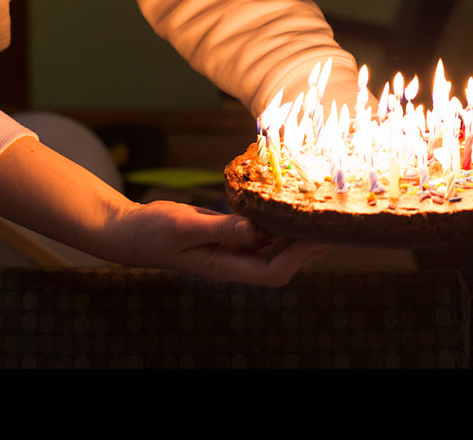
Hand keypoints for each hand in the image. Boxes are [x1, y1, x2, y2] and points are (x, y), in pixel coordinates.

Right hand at [110, 200, 331, 284]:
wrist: (132, 230)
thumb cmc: (153, 232)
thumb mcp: (184, 226)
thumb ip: (219, 228)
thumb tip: (253, 230)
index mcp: (228, 267)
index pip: (275, 270)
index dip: (301, 256)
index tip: (322, 234)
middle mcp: (237, 261)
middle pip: (285, 260)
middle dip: (312, 244)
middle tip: (340, 221)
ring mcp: (235, 248)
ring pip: (278, 245)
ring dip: (301, 231)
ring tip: (326, 209)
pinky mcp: (232, 233)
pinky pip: (264, 230)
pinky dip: (281, 219)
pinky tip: (294, 201)